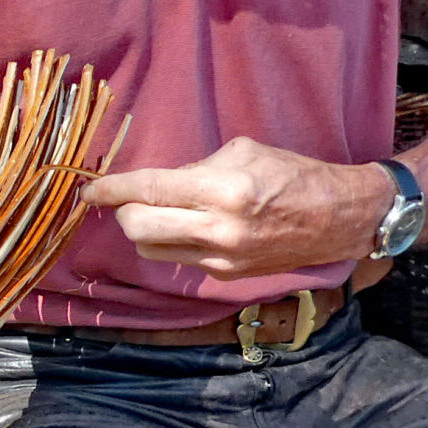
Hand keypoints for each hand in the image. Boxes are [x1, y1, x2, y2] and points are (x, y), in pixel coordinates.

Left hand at [82, 139, 393, 279]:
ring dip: (144, 230)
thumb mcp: (241, 152)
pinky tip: (187, 226)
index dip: (111, 190)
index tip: (89, 190)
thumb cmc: (291, 174)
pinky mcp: (225, 275)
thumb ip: (194, 167)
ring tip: (159, 211)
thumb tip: (158, 182)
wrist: (338, 218)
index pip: (148, 191)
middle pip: (137, 229)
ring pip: (151, 250)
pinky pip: (179, 259)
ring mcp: (220, 258)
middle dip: (123, 212)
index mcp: (221, 189)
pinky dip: (172, 241)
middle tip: (125, 199)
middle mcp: (217, 229)